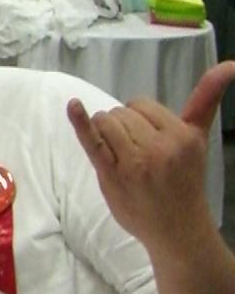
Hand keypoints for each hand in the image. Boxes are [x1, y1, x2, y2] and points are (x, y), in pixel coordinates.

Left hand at [67, 60, 234, 252]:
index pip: (141, 104)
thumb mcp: (199, 138)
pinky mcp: (112, 174)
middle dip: (123, 127)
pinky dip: (80, 121)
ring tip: (122, 156)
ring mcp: (135, 161)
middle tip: (139, 155)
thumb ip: (207, 99)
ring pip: (105, 122)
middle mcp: (161, 146)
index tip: (149, 139)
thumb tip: (230, 63)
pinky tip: (73, 105)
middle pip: (120, 112)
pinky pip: (92, 140)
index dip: (139, 118)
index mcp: (183, 135)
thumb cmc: (185, 180)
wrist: (177, 230)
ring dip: (105, 132)